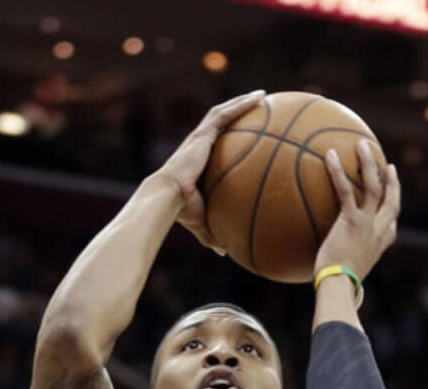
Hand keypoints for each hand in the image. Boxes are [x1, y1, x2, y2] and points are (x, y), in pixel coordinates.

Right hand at [154, 92, 266, 251]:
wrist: (165, 199)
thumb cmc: (180, 213)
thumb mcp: (201, 223)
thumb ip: (213, 233)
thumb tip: (224, 253)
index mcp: (198, 161)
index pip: (216, 144)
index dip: (231, 136)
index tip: (246, 133)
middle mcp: (198, 145)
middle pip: (221, 123)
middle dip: (238, 112)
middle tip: (259, 108)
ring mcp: (199, 137)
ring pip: (224, 112)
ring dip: (242, 102)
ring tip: (263, 95)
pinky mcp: (202, 134)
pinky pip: (225, 114)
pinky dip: (242, 104)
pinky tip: (260, 97)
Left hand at [313, 140, 399, 282]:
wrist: (340, 288)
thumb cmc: (337, 288)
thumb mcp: (344, 278)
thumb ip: (339, 268)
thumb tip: (323, 276)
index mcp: (380, 245)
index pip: (392, 226)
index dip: (392, 213)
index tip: (391, 204)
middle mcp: (379, 230)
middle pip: (392, 200)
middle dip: (392, 181)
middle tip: (389, 166)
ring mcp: (368, 223)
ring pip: (374, 185)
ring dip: (369, 163)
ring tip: (362, 144)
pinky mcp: (352, 220)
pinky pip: (346, 189)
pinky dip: (338, 171)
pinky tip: (330, 155)